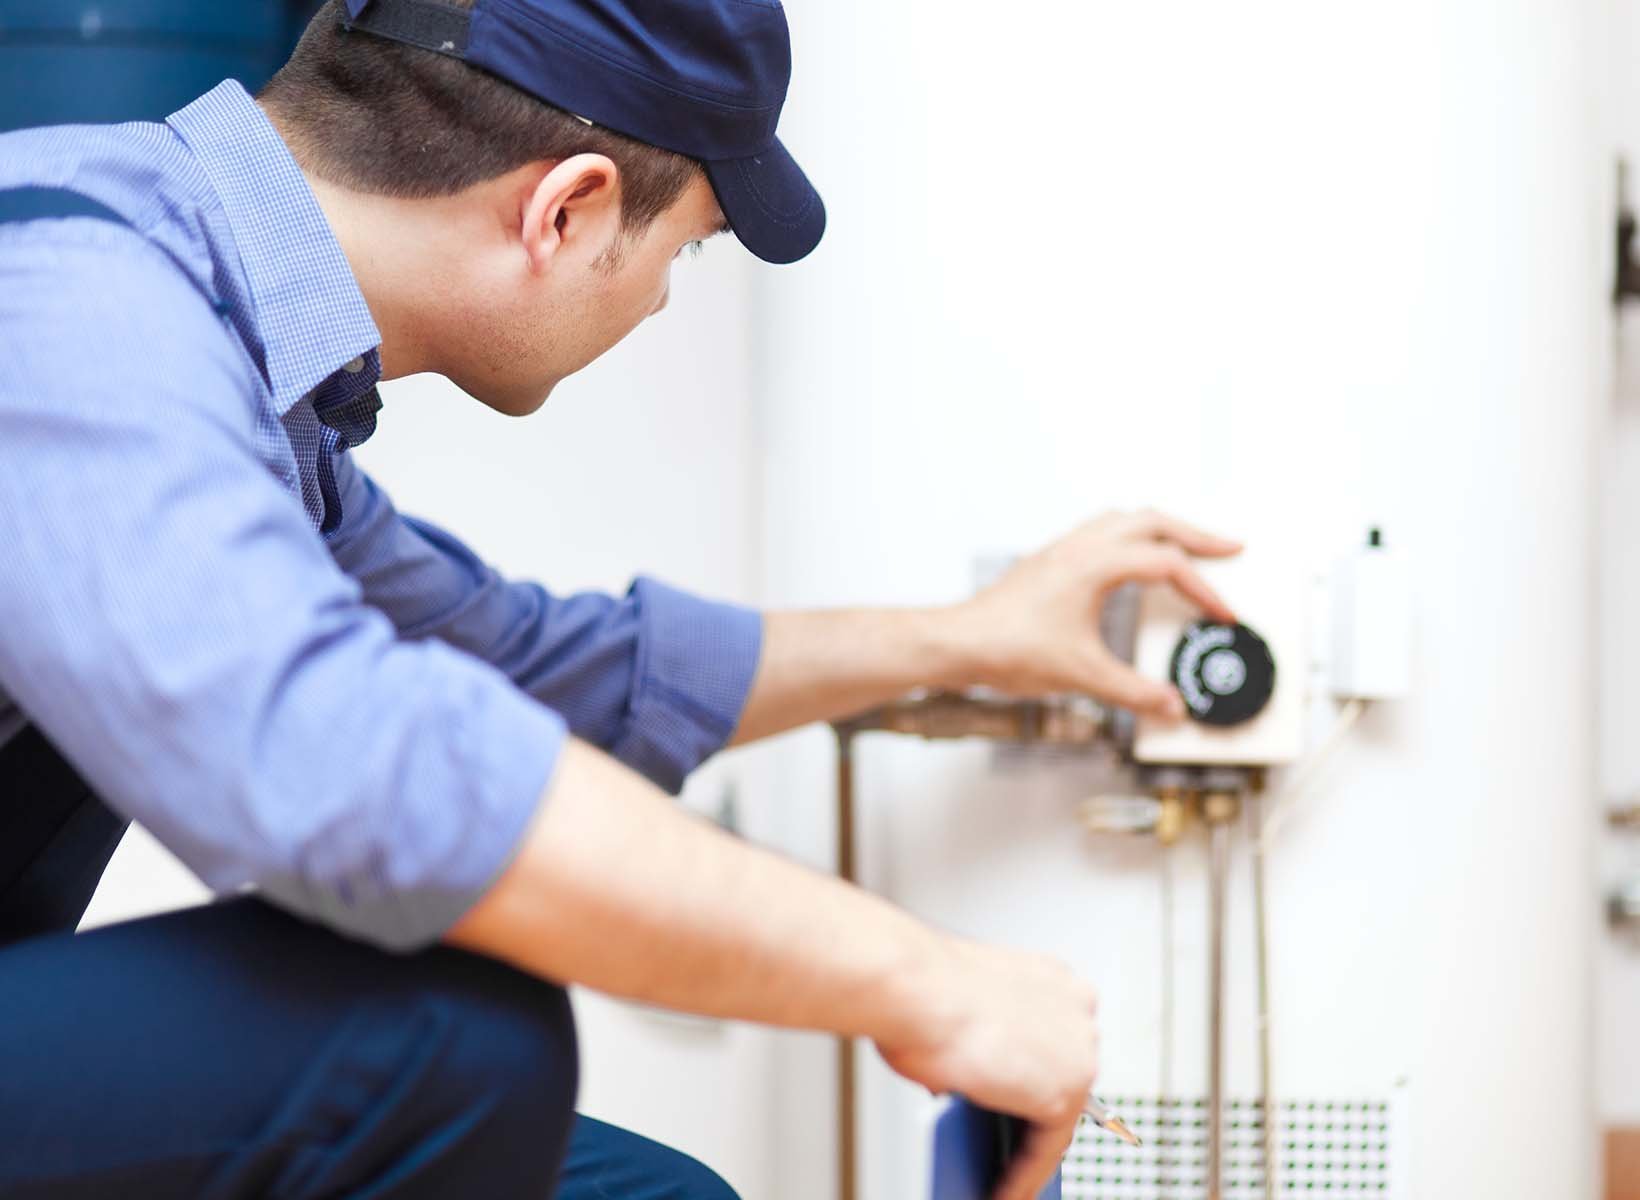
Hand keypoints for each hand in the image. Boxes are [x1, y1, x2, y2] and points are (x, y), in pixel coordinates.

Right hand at [876, 939, 1099, 1199]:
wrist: (914, 989)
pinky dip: (1023, 1176)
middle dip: (1034, 1110)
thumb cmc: (920, 988)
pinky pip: (1047, 1149)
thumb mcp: (959, 1010)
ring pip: (1057, 1116)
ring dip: (1027, 1148)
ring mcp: (1078, 1051)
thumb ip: (980, 1042)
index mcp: (1051, 978)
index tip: (1023, 1095)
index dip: (1034, 1071)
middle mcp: (1075, 1008)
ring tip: (1003, 1177)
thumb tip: (972, 1080)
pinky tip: (1002, 1191)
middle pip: (1060, 1075)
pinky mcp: (1065, 1095)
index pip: (1052, 1038)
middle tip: (1009, 1143)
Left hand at [946, 510, 1240, 719]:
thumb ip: (1133, 692)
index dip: (1203, 591)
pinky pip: (1100, 532)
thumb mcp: (1082, 676)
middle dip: (1196, 534)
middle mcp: (1079, 546)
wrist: (957, 643)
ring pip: (1123, 519)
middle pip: (1152, 521)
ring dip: (1160, 529)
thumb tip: (1170, 705)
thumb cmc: (1007, 648)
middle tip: (1229, 548)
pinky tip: (1131, 562)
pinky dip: (1129, 537)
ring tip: (1186, 546)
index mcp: (1094, 564)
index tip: (1223, 614)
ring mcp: (1061, 549)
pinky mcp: (1049, 562)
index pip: (1166, 565)